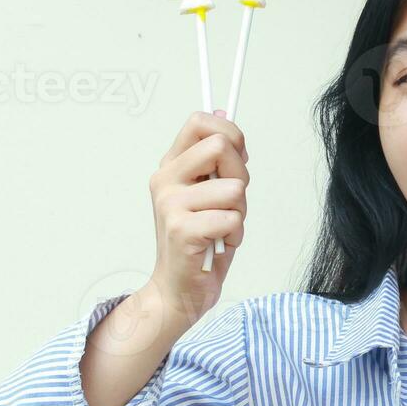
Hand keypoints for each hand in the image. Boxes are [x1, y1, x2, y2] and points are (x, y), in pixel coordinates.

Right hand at [144, 110, 249, 327]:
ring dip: (239, 214)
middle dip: (240, 176)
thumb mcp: (208, 193)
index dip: (230, 135)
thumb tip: (223, 115)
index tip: (236, 159)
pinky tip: (218, 245)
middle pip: (221, 147)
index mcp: (171, 166)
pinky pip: (231, 219)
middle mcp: (166, 180)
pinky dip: (234, 235)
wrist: (178, 290)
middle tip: (230, 203)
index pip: (199, 121)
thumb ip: (215, 159)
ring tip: (221, 229)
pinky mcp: (182, 230)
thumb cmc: (199, 242)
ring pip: (234, 189)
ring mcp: (170, 204)